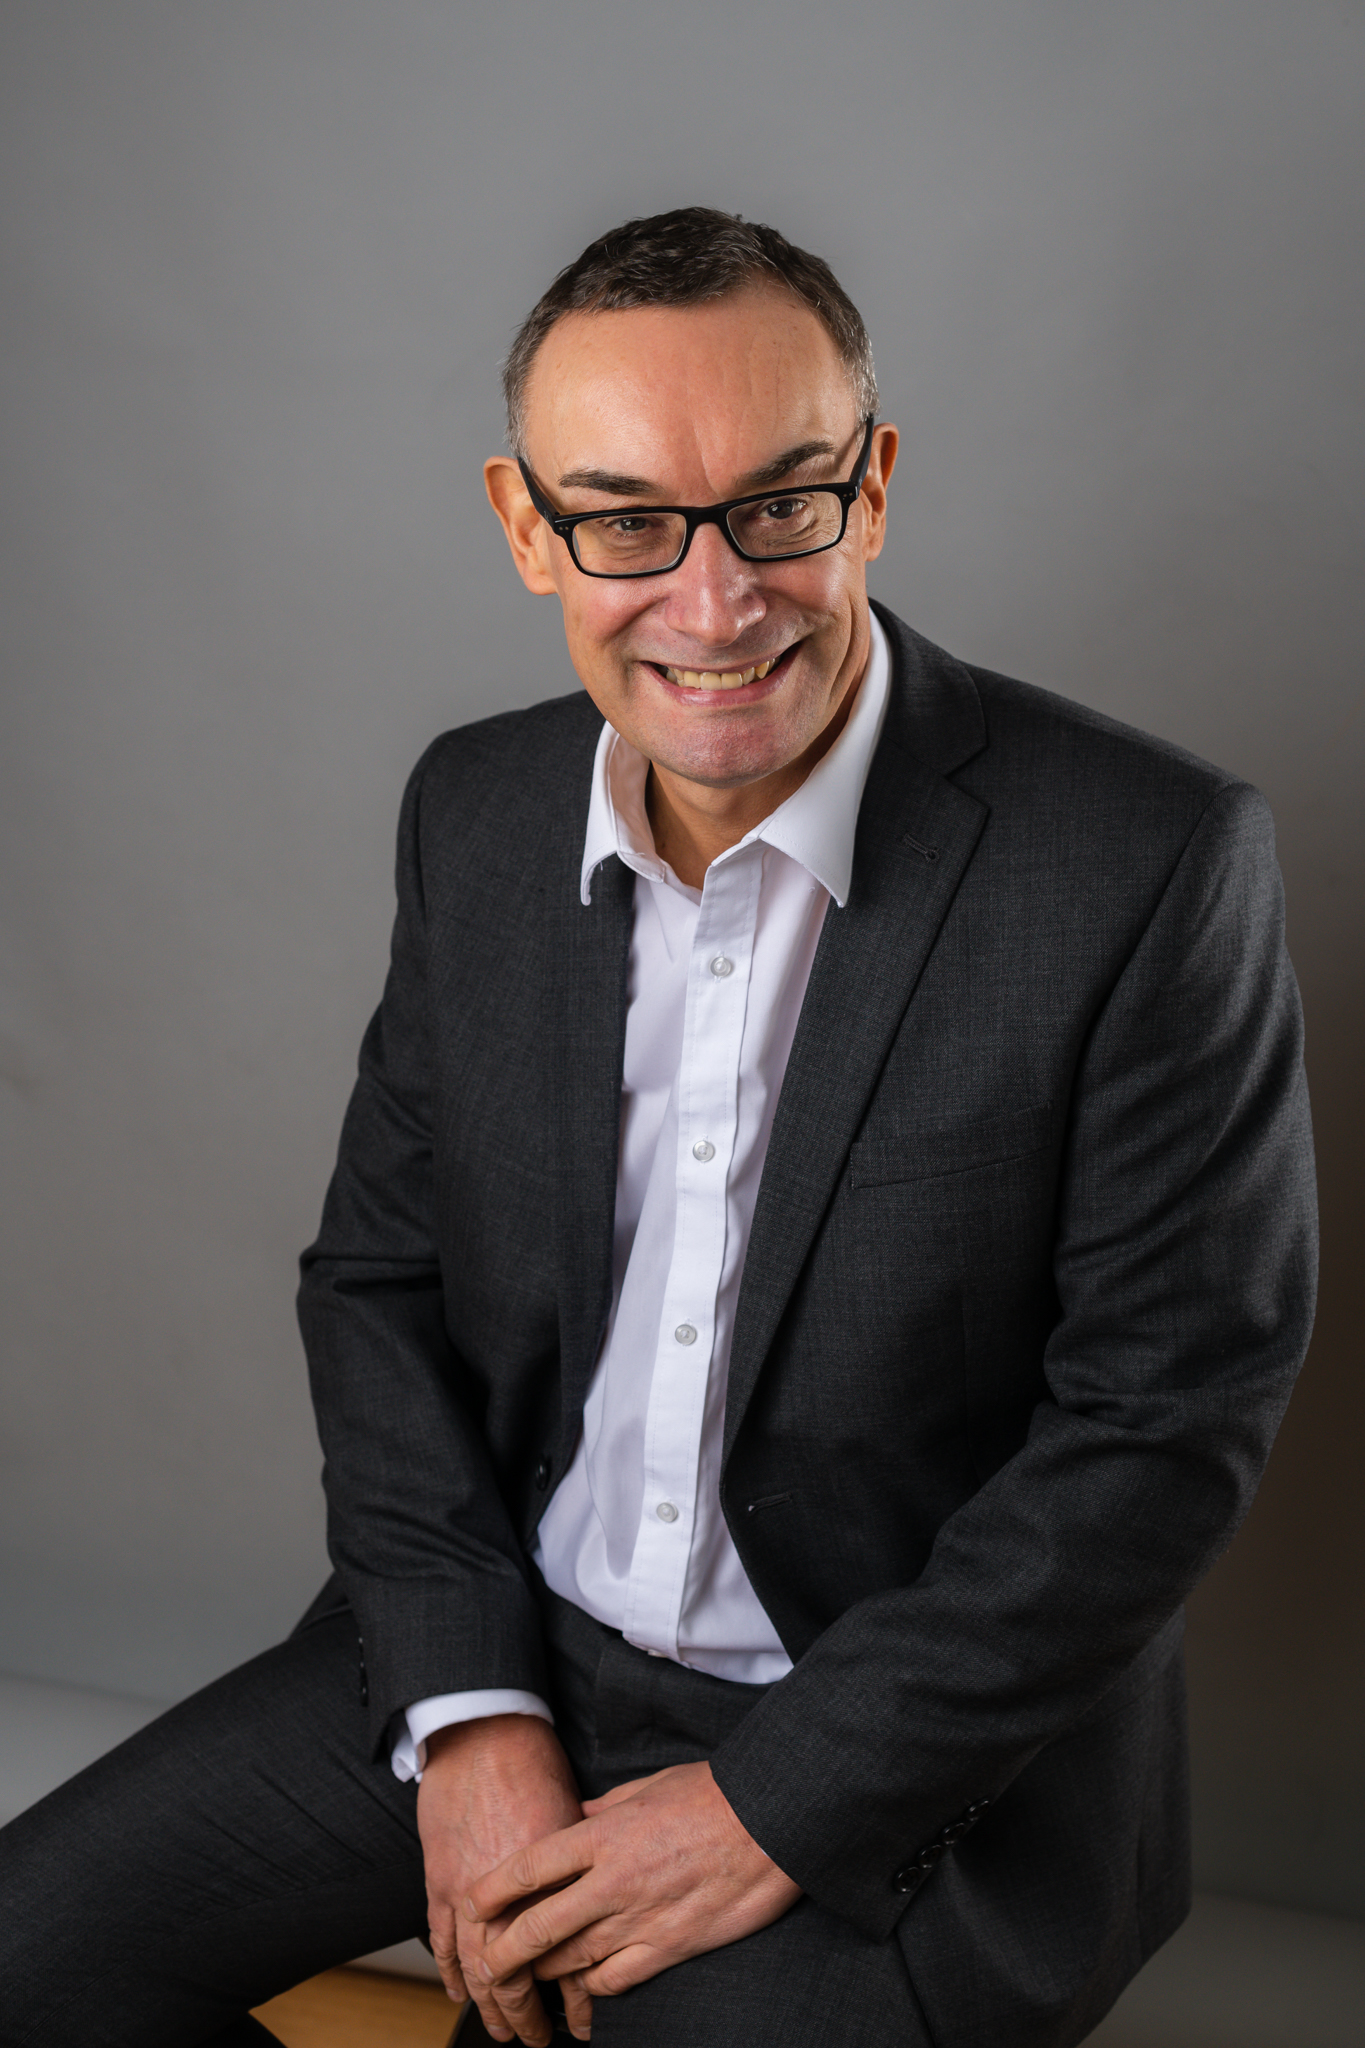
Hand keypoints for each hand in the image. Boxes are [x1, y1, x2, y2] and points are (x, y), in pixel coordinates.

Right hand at [417, 1713, 592, 2043]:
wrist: (481, 1733)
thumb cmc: (534, 1765)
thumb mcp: (578, 1817)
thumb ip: (584, 1866)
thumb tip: (603, 1896)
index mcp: (547, 1883)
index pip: (558, 1959)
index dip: (568, 1998)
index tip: (579, 2020)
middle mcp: (507, 1895)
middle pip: (513, 1975)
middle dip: (523, 2015)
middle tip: (533, 2038)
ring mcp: (467, 1891)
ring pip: (474, 1967)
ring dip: (487, 2004)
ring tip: (501, 2029)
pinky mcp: (439, 1880)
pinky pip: (441, 1938)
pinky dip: (448, 1969)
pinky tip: (457, 1990)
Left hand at [465, 1760, 800, 2003]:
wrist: (771, 1822)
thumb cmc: (711, 1795)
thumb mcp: (645, 1787)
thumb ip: (600, 1811)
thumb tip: (569, 1822)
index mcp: (602, 1834)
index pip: (527, 1868)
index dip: (489, 1892)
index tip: (471, 1906)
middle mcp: (611, 1881)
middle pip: (535, 1928)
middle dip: (501, 1953)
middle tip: (486, 1964)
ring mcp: (639, 1919)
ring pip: (568, 1962)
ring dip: (542, 1975)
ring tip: (527, 1982)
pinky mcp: (668, 1948)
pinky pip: (612, 1983)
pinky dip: (589, 1991)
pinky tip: (582, 1991)